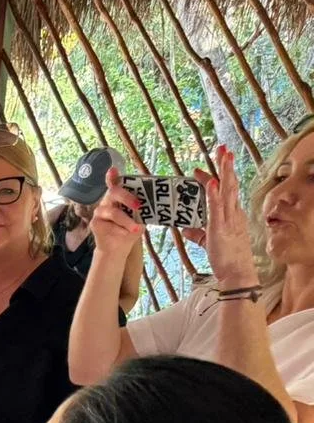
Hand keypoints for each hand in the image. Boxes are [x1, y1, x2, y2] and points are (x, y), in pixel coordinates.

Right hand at [88, 167, 143, 257]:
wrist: (118, 248)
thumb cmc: (130, 230)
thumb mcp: (140, 218)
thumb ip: (142, 209)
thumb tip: (147, 205)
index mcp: (119, 197)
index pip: (114, 183)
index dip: (112, 176)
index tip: (113, 170)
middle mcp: (108, 201)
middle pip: (113, 192)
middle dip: (127, 197)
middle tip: (138, 206)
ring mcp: (100, 212)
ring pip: (114, 212)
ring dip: (127, 221)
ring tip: (135, 229)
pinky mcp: (95, 223)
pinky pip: (109, 225)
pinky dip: (120, 230)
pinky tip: (124, 234)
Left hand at [196, 147, 257, 286]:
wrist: (237, 274)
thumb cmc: (226, 258)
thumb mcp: (209, 242)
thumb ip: (198, 233)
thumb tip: (185, 229)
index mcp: (232, 214)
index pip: (224, 190)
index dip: (216, 176)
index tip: (206, 166)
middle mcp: (233, 213)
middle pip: (230, 184)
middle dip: (225, 165)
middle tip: (222, 148)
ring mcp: (228, 219)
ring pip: (227, 190)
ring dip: (223, 172)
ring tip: (222, 155)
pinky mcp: (220, 228)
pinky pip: (217, 208)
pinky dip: (213, 194)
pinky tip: (209, 182)